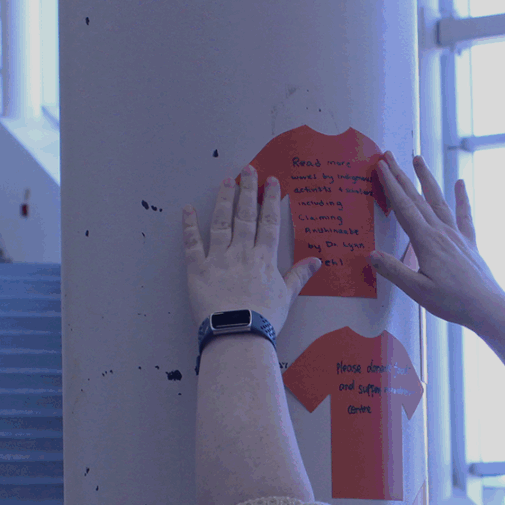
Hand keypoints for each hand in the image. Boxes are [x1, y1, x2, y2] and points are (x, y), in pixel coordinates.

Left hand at [183, 166, 319, 330]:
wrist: (237, 334)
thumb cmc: (264, 319)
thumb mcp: (286, 297)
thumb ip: (299, 276)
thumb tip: (317, 260)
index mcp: (264, 258)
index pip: (268, 222)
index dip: (270, 200)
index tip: (270, 182)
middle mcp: (241, 252)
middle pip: (245, 215)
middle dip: (247, 190)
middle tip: (248, 170)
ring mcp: (218, 258)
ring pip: (221, 223)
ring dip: (223, 200)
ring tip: (226, 181)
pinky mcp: (198, 269)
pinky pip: (192, 243)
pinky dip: (189, 225)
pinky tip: (188, 209)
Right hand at [370, 154, 504, 335]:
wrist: (486, 306)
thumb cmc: (452, 301)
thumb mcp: (417, 291)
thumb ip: (394, 271)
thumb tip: (371, 255)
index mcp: (426, 241)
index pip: (403, 208)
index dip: (390, 186)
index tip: (380, 166)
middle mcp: (441, 232)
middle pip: (417, 198)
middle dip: (401, 176)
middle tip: (389, 156)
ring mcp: (456, 235)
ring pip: (438, 200)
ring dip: (427, 178)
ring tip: (418, 159)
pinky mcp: (468, 242)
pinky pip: (464, 214)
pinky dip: (462, 197)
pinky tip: (460, 183)